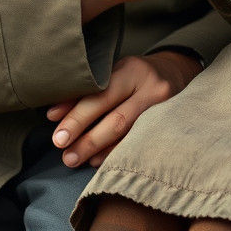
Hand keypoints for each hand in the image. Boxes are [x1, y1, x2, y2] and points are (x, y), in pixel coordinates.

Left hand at [46, 50, 201, 167]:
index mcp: (132, 70)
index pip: (102, 95)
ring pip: (129, 135)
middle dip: (87, 138)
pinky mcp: (170, 125)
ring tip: (75, 160)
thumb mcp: (114, 73)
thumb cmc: (136, 75)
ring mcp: (164, 109)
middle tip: (64, 154)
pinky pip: (140, 145)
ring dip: (98, 150)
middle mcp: (151, 88)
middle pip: (116, 119)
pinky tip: (97, 160)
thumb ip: (86, 92)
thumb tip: (52, 115)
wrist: (178, 73)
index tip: (57, 136)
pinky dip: (116, 154)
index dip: (77, 116)